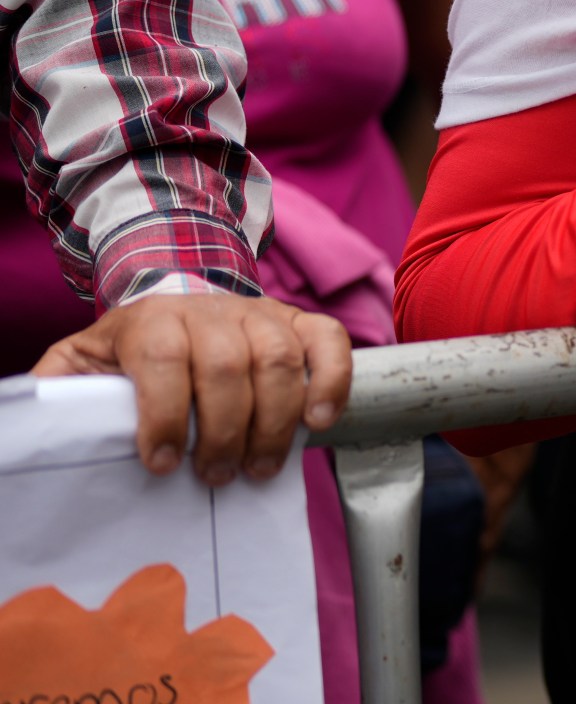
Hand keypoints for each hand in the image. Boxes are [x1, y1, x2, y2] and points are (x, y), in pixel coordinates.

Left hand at [33, 293, 351, 485]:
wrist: (179, 302)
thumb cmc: (131, 351)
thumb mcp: (81, 362)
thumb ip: (61, 389)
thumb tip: (40, 422)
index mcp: (152, 320)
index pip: (164, 362)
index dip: (165, 416)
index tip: (162, 465)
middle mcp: (211, 310)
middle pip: (228, 367)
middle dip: (225, 432)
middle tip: (218, 476)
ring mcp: (261, 313)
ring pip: (280, 360)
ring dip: (276, 421)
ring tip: (261, 467)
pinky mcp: (300, 321)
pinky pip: (330, 341)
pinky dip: (332, 381)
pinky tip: (319, 422)